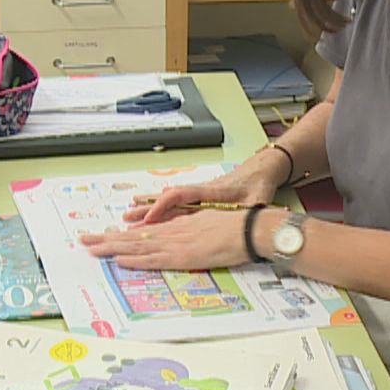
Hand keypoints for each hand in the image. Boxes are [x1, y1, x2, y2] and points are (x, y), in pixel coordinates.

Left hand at [80, 210, 253, 270]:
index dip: (120, 234)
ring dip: (112, 248)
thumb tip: (180, 237)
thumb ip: (190, 230)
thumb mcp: (206, 224)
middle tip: (83, 239)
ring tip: (91, 248)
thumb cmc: (234, 227)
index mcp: (177, 226)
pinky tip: (120, 259)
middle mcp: (171, 233)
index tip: (103, 235)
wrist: (249, 229)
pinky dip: (135, 259)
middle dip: (106, 238)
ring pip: (137, 246)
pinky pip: (154, 259)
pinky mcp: (183, 256)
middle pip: (132, 236)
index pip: (142, 231)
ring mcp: (175, 244)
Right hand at [124, 151, 287, 225]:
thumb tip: (251, 219)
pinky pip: (174, 205)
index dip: (164, 206)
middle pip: (168, 199)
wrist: (262, 169)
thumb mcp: (258, 199)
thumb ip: (251, 210)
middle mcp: (200, 191)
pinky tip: (147, 215)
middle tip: (127, 219)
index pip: (181, 195)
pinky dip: (158, 210)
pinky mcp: (199, 199)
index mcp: (212, 190)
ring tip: (128, 216)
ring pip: (168, 202)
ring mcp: (198, 195)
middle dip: (146, 209)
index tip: (151, 217)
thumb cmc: (258, 183)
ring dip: (148, 209)